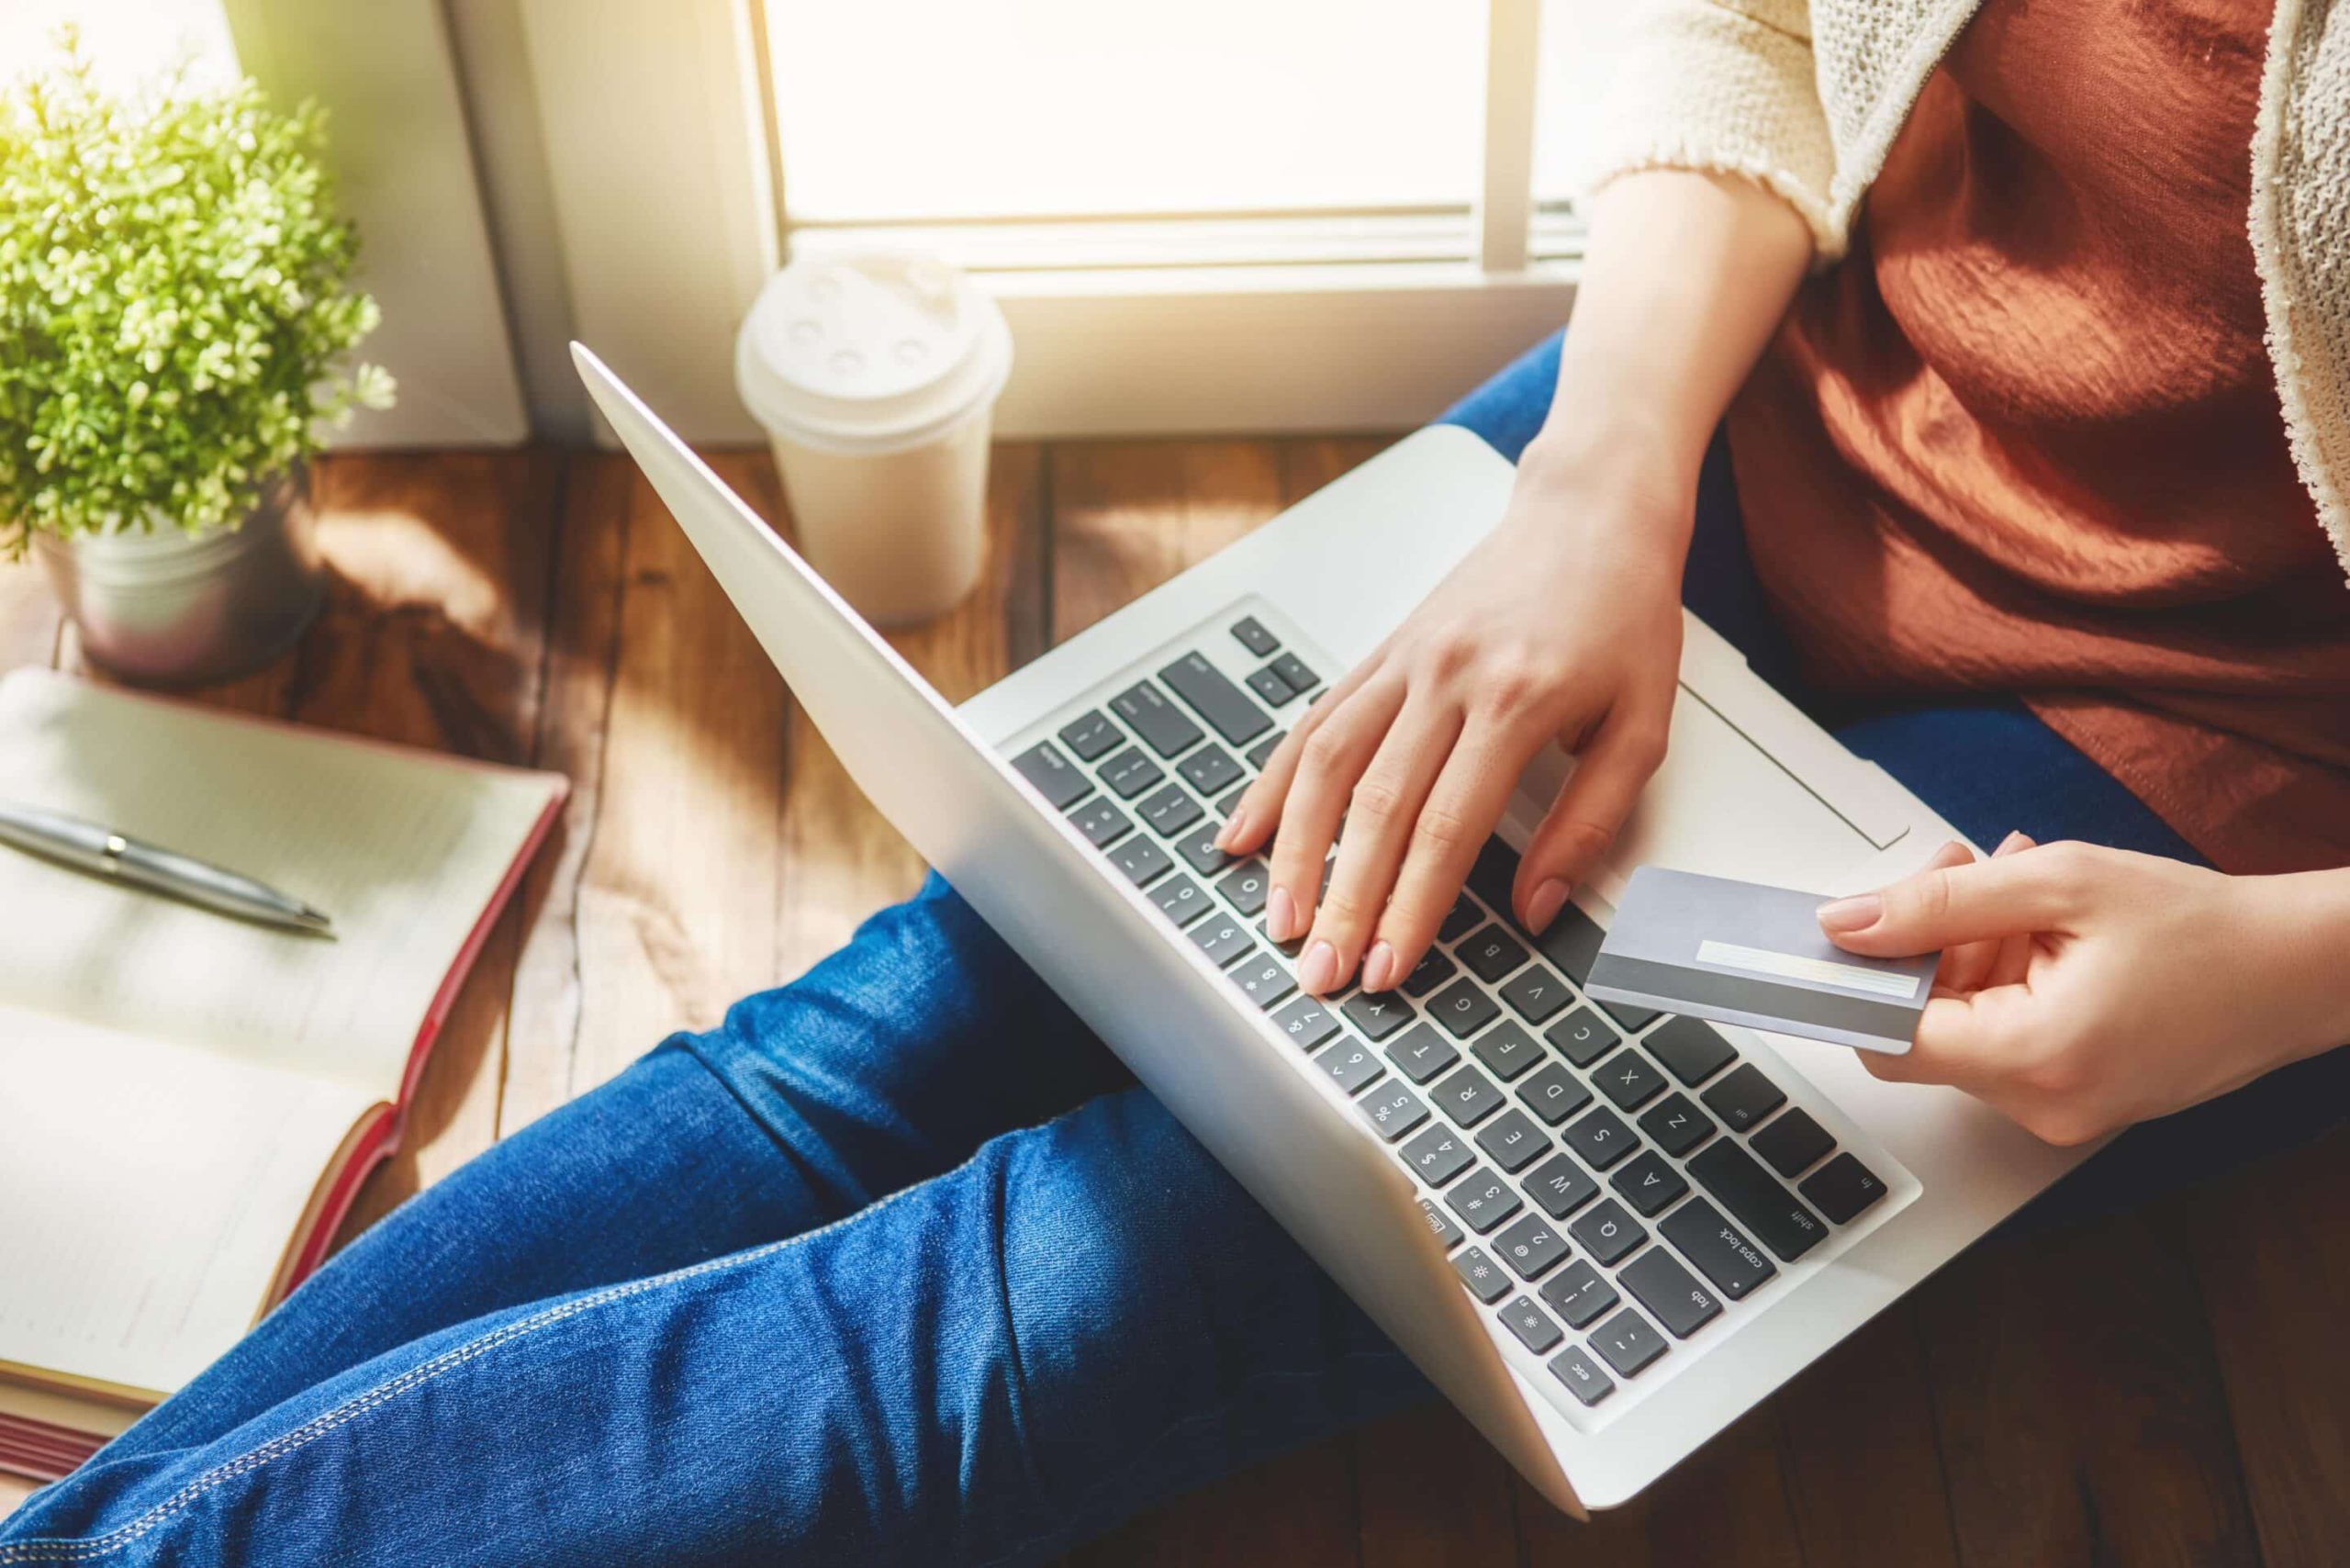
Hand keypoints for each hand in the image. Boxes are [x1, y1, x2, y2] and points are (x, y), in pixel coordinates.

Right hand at [1216, 454, 1687, 996]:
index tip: (1389, 967)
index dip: (1411, 906)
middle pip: (1375, 809)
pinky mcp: (1380, 652)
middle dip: (1343, 902)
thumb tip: (1537, 906)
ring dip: (1295, 851)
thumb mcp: (1643, 726)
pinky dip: (1274, 782)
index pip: (1448, 827)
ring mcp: (1404, 662)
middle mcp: (1446, 678)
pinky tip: (1245, 833)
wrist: (1590, 510)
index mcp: (1516, 700)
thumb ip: (1591, 822)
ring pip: (1327, 765)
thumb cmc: (1623, 614)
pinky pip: (1314, 723)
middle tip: (1322, 973)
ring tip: (1279, 920)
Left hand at [1818, 837, 2349, 1144]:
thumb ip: (1941, 903)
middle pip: (1926, 1028)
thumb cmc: (2206, 928)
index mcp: (2033, 1058)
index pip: (1890, 1037)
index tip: (1848, 931)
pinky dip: (2009, 980)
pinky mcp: (2078, 1099)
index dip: (1861, 977)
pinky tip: (2047, 930)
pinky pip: (2009, 1040)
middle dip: (1929, 943)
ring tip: (2022, 889)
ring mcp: (2061, 1111)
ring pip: (1966, 1028)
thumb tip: (1848, 923)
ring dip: (1972, 952)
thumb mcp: (2059, 883)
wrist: (2304, 971)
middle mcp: (2041, 1104)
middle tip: (1966, 871)